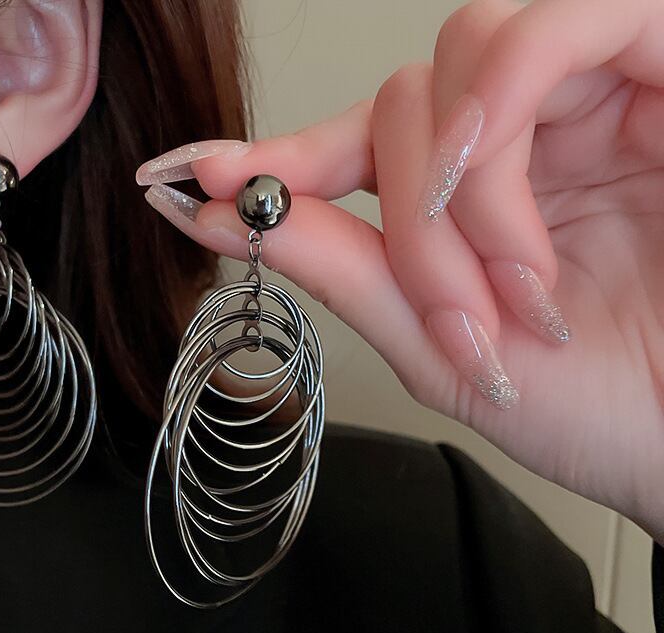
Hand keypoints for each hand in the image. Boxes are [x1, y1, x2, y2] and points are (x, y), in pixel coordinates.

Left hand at [135, 0, 663, 543]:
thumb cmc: (596, 407)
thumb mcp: (444, 351)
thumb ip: (347, 275)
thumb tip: (239, 222)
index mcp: (470, 209)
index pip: (361, 150)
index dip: (282, 162)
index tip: (202, 182)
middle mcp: (522, 145)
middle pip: (401, 110)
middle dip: (403, 220)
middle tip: (450, 315)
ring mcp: (585, 102)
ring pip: (458, 69)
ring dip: (456, 187)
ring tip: (514, 286)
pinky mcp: (655, 68)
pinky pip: (556, 31)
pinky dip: (506, 103)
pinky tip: (503, 182)